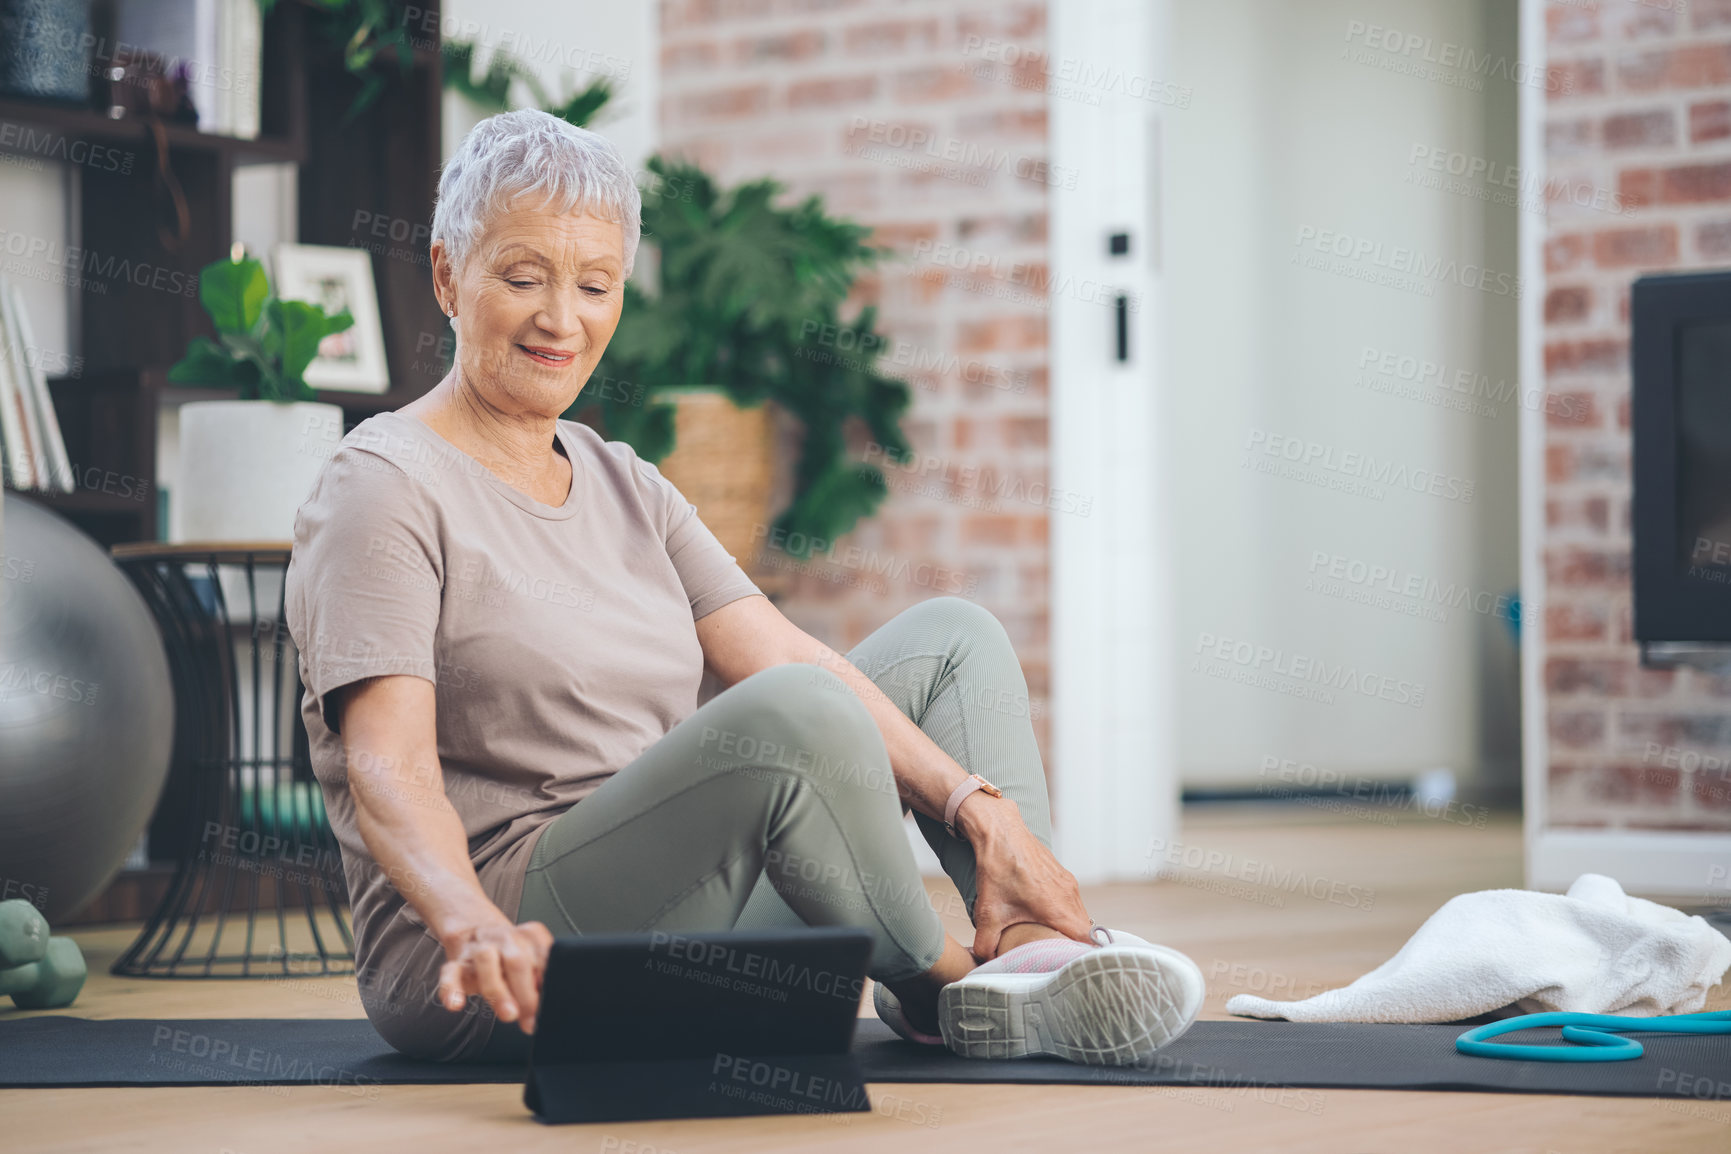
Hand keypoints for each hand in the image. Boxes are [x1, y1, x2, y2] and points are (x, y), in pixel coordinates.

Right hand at [437, 917, 554, 1032]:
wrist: (475, 930)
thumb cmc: (510, 954)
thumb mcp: (532, 961)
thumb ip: (541, 983)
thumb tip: (542, 1014)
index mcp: (531, 937)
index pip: (545, 959)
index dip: (548, 985)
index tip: (548, 1008)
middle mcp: (506, 940)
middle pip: (517, 961)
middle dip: (526, 994)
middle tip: (531, 1019)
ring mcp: (480, 949)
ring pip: (486, 960)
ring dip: (498, 990)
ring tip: (508, 1014)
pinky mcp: (457, 963)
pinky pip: (450, 973)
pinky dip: (451, 989)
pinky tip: (456, 1005)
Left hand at [963, 805, 1093, 960]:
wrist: (1000, 831)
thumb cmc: (998, 870)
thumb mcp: (988, 913)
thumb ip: (987, 943)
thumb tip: (986, 960)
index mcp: (1059, 909)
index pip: (1087, 941)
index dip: (1080, 954)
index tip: (1070, 963)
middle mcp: (1069, 895)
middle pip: (1083, 929)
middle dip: (1072, 943)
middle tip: (1056, 955)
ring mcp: (1068, 883)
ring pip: (1077, 913)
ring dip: (1067, 926)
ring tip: (1050, 937)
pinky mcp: (1061, 874)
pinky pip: (1070, 899)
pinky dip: (1062, 911)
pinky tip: (1044, 915)